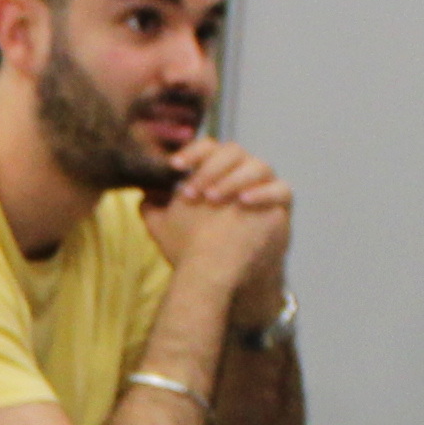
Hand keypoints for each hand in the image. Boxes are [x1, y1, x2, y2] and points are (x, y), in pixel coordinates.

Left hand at [150, 148, 291, 298]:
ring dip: (233, 178)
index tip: (174, 167)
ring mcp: (263, 186)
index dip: (192, 152)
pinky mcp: (281, 205)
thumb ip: (151, 205)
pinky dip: (263, 192)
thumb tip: (141, 188)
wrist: (220, 277)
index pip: (208, 147)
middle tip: (192, 192)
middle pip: (233, 151)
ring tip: (213, 199)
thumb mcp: (165, 226)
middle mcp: (241, 172)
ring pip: (259, 165)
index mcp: (216, 169)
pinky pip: (281, 189)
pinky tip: (242, 202)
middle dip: (211, 168)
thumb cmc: (194, 247)